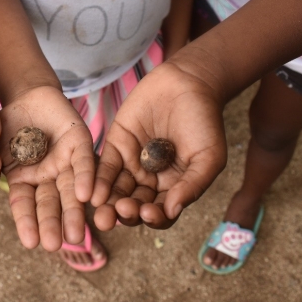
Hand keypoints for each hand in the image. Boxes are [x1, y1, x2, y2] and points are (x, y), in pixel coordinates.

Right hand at [0, 86, 94, 250]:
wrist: (26, 94)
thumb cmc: (5, 125)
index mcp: (25, 182)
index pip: (26, 206)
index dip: (28, 223)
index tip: (31, 244)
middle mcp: (48, 177)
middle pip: (51, 203)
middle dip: (52, 224)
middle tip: (54, 246)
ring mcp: (66, 162)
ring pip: (72, 191)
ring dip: (74, 212)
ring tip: (77, 236)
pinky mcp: (81, 145)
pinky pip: (85, 163)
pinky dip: (87, 179)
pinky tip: (88, 196)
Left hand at [91, 60, 227, 229]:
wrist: (188, 84)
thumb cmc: (204, 123)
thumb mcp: (208, 157)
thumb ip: (192, 184)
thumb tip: (172, 210)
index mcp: (173, 189)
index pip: (160, 213)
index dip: (154, 217)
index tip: (149, 213)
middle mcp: (149, 182)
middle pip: (134, 206)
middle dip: (126, 213)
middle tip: (120, 213)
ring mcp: (131, 165)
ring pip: (116, 191)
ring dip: (108, 204)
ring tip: (102, 212)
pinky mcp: (115, 146)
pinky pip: (104, 168)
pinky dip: (98, 181)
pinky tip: (93, 193)